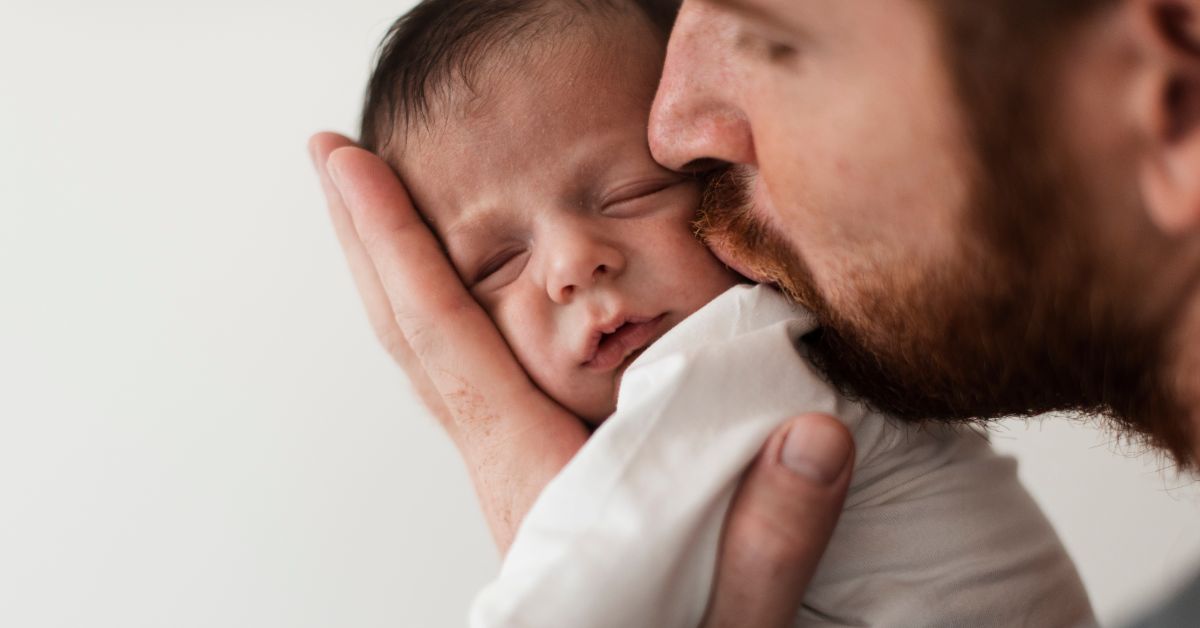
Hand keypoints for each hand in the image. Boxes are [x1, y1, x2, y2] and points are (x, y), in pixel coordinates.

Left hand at [308, 132, 853, 625]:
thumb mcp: (734, 614)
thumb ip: (772, 536)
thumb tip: (813, 434)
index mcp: (534, 476)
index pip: (450, 339)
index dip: (396, 244)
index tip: (350, 166)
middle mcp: (502, 466)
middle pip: (413, 337)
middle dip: (370, 240)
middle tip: (332, 157)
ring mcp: (508, 474)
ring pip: (431, 356)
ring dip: (397, 273)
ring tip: (381, 203)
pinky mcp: (529, 480)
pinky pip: (463, 376)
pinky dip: (439, 314)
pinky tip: (457, 294)